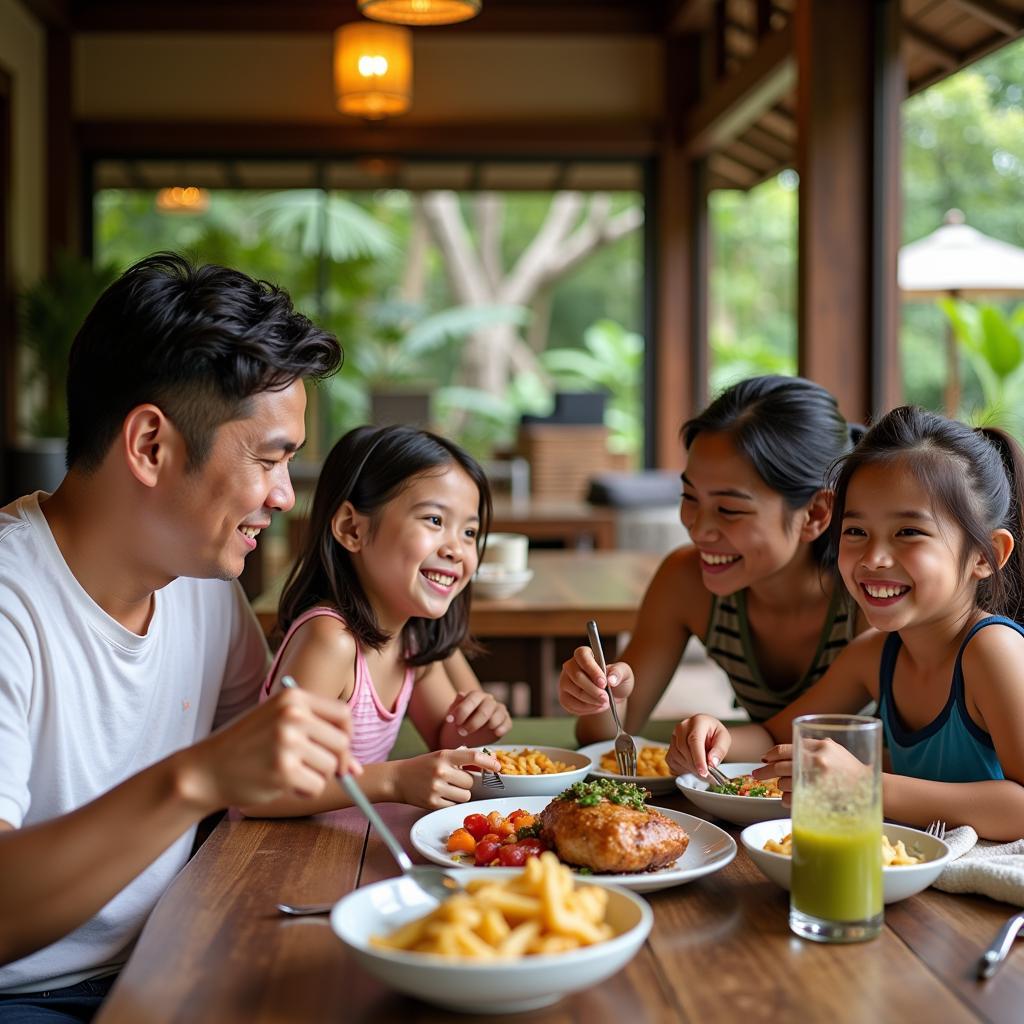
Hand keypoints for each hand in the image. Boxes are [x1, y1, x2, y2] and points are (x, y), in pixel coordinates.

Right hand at [180, 688, 359, 811]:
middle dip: (332, 761)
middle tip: (308, 767)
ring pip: (331, 767)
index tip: (337, 750)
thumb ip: (317, 736)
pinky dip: (304, 791)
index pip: (343, 713)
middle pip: (342, 742)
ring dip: (315, 777)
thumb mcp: (278, 724)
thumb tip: (356, 769)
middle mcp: (293, 715)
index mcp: (293, 697)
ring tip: (288, 773)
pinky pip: (316, 786)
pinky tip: (282, 784)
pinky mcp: (284, 770)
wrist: (206, 769)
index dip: (346, 735)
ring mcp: (288, 742)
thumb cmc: (244, 746)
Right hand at [395, 748, 500, 809]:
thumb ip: (461, 758)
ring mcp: (437, 788)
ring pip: (465, 795)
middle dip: (465, 782)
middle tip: (453, 780)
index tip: (497, 767)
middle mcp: (441, 771)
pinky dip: (451, 802)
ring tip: (446, 788)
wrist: (396, 778)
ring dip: (460, 794)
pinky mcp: (433, 803)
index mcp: (444, 755)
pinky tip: (440, 796)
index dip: (488, 762)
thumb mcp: (440, 756)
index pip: (473, 756)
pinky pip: (454, 805)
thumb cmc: (422, 766)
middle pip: (470, 782)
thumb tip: (488, 760)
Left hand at [441, 690, 511, 744]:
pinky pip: (507, 723)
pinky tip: (496, 733)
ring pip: (498, 715)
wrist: (465, 735)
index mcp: (476, 696)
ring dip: (488, 725)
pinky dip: (502, 728)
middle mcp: (489, 700)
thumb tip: (460, 695)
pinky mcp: (506, 721)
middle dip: (473, 723)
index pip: (472, 698)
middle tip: (462, 732)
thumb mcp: (452, 715)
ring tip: (477, 734)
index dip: (462, 710)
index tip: (453, 722)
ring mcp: (499, 710)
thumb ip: (455, 706)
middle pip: (485, 709)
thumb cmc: (458, 723)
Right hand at [558, 645, 634, 715]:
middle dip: (593, 690)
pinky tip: (597, 706)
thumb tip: (611, 679)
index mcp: (584, 654)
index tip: (604, 682)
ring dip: (592, 700)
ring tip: (605, 702)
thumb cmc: (615, 680)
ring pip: (575, 692)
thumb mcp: (624, 673)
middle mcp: (570, 666)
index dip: (592, 669)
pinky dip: (587, 709)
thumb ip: (619, 672)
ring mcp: (565, 682)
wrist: (611, 696)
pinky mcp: (564, 697)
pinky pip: (572, 705)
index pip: (582, 656)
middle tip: (606, 698)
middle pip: (577, 676)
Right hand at [668, 714, 730, 777]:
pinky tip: (692, 767)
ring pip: (677, 756)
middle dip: (695, 765)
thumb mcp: (724, 739)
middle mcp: (682, 727)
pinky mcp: (669, 747)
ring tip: (702, 769)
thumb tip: (712, 762)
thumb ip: (720, 750)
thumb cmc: (715, 735)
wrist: (708, 734)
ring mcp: (673, 736)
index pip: (694, 740)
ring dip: (689, 767)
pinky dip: (682, 768)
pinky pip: (672, 761)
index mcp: (697, 721)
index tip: (704, 771)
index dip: (698, 758)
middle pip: (683, 748)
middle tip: (707, 775)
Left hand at [762, 738, 866, 808]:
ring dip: (780, 787)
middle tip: (757, 775)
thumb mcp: (830, 748)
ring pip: (784, 784)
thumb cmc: (848, 767)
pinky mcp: (818, 798)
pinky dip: (787, 800)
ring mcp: (817, 781)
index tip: (763, 760)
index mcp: (817, 746)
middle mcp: (816, 761)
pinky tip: (790, 798)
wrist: (873, 787)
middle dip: (764, 773)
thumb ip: (808, 747)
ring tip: (783, 787)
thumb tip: (777, 754)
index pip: (783, 750)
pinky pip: (792, 800)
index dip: (770, 755)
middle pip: (779, 767)